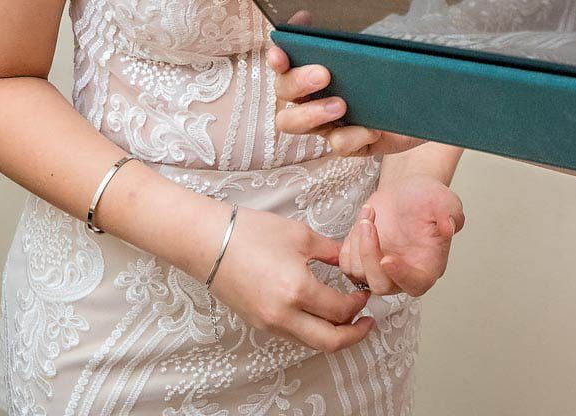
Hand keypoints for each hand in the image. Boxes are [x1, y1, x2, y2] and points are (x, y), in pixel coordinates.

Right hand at [207, 207, 373, 351]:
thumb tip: (350, 261)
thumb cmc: (251, 232)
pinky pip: (293, 336)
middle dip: (354, 335)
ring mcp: (269, 323)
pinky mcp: (258, 323)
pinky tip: (320, 313)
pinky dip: (312, 330)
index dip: (359, 303)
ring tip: (347, 318)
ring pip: (311, 343)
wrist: (207, 242)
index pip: (340, 310)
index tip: (365, 292)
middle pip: (329, 341)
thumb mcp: (300, 235)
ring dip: (333, 335)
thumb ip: (331, 251)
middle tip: (368, 322)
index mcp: (298, 291)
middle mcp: (284, 315)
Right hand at [269, 25, 428, 156]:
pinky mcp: (350, 144)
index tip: (281, 53)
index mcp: (313, 72)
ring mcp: (328, 123)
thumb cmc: (393, 75)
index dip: (278, 58)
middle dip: (297, 81)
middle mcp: (312, 98)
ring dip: (313, 113)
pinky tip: (372, 128)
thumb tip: (328, 26)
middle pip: (284, 93)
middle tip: (323, 74)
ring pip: (296, 123)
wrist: (428, 103)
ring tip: (340, 105)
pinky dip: (352, 135)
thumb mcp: (375, 55)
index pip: (284, 63)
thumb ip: (349, 45)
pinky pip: (338, 144)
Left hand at [339, 175, 464, 296]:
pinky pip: (345, 262)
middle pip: (380, 285)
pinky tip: (363, 219)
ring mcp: (379, 269)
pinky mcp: (361, 260)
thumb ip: (451, 213)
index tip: (387, 259)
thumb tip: (450, 226)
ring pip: (358, 273)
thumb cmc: (426, 198)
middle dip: (369, 255)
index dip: (400, 276)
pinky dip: (347, 241)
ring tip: (370, 212)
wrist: (405, 191)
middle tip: (369, 224)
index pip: (415, 284)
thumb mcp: (444, 200)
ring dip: (358, 241)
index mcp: (428, 266)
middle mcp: (402, 274)